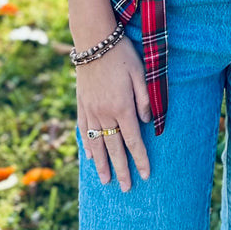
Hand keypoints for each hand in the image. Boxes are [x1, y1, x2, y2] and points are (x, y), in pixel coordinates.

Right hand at [75, 32, 151, 190]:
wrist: (94, 40)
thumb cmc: (122, 54)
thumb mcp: (141, 73)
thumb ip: (145, 99)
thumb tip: (148, 123)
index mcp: (122, 106)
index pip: (133, 140)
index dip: (140, 159)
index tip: (145, 175)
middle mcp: (105, 113)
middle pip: (114, 148)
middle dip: (122, 169)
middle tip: (126, 189)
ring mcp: (91, 110)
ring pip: (97, 143)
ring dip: (102, 164)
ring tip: (106, 181)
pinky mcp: (82, 105)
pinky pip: (84, 131)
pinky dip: (88, 146)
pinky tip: (91, 157)